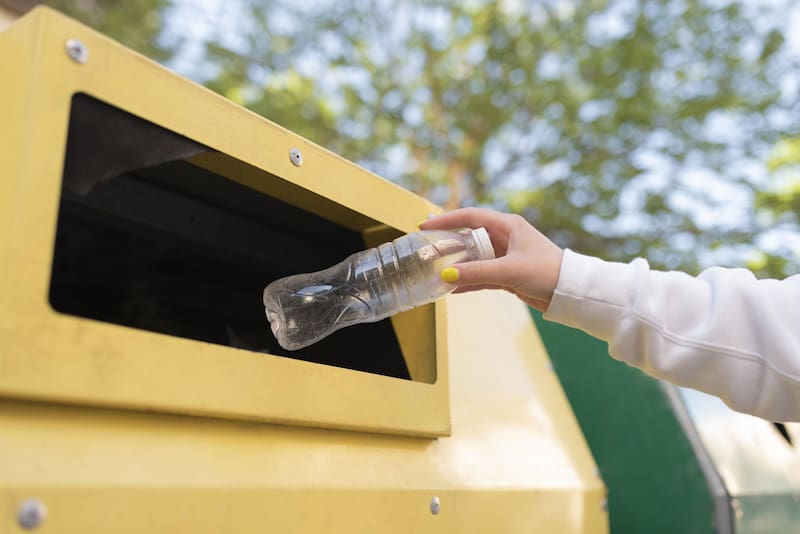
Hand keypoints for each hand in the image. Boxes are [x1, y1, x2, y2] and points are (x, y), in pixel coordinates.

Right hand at [420, 207, 563, 311]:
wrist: (570, 292)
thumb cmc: (546, 272)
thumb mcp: (509, 270)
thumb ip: (478, 272)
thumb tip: (447, 275)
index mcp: (508, 226)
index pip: (470, 217)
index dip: (446, 220)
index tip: (426, 225)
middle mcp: (505, 238)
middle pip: (469, 238)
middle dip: (448, 245)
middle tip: (427, 252)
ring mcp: (505, 256)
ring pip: (474, 258)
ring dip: (457, 266)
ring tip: (435, 272)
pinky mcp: (507, 274)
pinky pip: (482, 275)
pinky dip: (469, 281)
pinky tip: (453, 289)